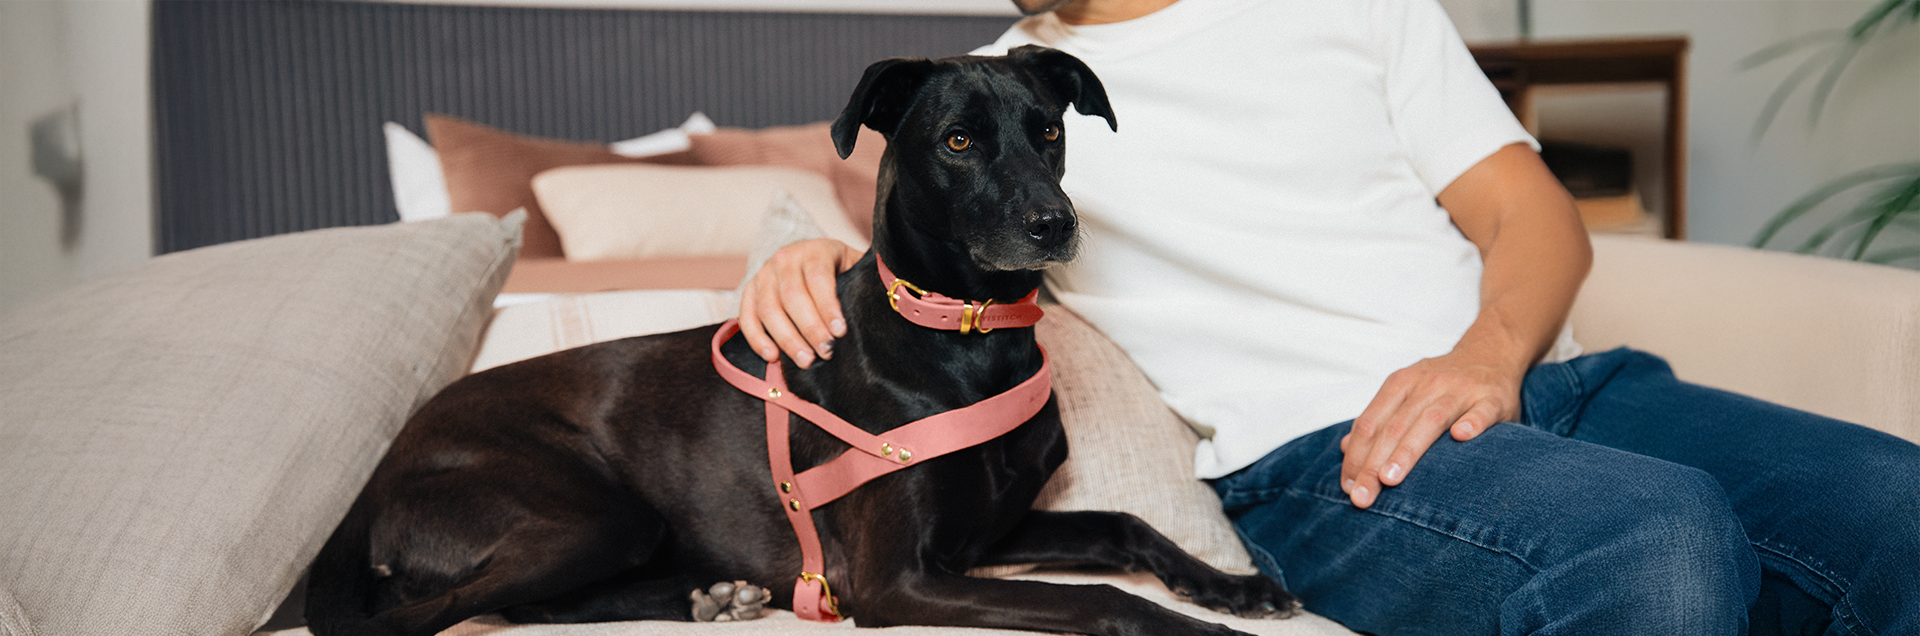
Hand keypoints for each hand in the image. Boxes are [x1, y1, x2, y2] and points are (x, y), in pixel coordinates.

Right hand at [738, 238, 861, 367]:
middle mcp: (785, 258)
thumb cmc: (839, 271)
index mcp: (815, 249)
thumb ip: (865, 279)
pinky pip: (747, 315)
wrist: (807, 258)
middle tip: (825, 352)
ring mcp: (763, 273)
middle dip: (809, 328)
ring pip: (769, 309)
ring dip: (786, 338)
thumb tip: (894, 300)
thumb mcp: (854, 266)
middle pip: (792, 296)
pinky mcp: (749, 290)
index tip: (840, 332)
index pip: (818, 277)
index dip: (828, 306)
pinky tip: (772, 356)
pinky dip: (757, 338)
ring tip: (805, 360)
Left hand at [1338, 350, 1522, 508]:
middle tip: (1363, 497)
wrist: (1491, 352)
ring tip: (1390, 479)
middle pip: (1394, 426)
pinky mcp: (1493, 398)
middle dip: (1374, 464)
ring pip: (1431, 420)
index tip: (1348, 487)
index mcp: (1402, 384)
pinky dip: (1472, 423)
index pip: (1370, 423)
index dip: (1356, 456)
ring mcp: (1461, 390)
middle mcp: (1428, 384)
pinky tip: (1461, 438)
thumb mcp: (1405, 392)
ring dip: (1408, 450)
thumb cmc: (1442, 384)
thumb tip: (1345, 447)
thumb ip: (1377, 419)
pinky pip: (1482, 411)